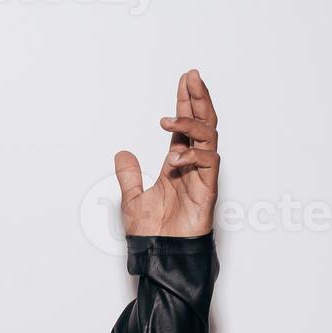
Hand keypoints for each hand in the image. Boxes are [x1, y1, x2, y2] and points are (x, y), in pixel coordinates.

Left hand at [115, 69, 219, 237]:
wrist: (160, 255)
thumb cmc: (152, 232)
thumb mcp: (131, 198)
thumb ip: (129, 175)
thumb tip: (122, 153)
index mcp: (177, 163)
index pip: (185, 126)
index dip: (185, 103)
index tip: (185, 80)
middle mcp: (193, 165)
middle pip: (203, 123)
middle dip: (198, 99)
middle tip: (191, 77)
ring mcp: (202, 176)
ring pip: (209, 137)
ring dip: (190, 124)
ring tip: (167, 120)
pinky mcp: (208, 190)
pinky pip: (209, 162)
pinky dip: (193, 155)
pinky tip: (175, 157)